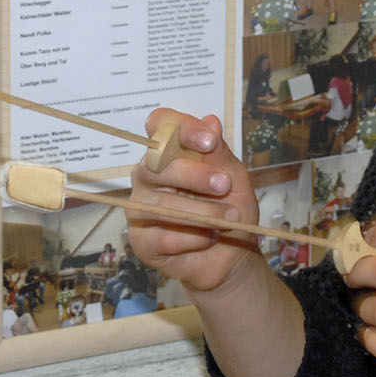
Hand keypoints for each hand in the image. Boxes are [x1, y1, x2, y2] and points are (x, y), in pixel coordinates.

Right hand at [125, 110, 267, 297]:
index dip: (182, 128)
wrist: (232, 255)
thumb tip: (211, 121)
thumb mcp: (235, 180)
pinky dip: (194, 238)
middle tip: (225, 185)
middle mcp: (147, 175)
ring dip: (203, 212)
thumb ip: (220, 154)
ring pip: (162, 204)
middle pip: (156, 164)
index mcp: (168, 152)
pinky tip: (209, 238)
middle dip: (195, 175)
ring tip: (230, 218)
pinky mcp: (140, 240)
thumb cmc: (229, 209)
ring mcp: (139, 207)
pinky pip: (164, 236)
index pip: (161, 125)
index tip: (209, 141)